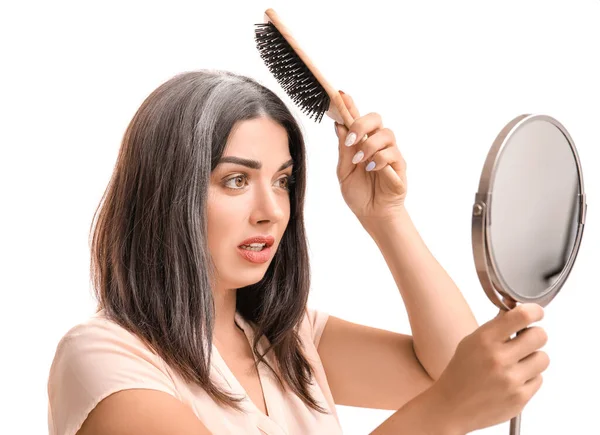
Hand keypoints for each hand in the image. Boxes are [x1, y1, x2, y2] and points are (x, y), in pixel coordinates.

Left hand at [332, 92, 406, 222]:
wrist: (372, 215)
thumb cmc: (359, 194)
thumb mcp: (344, 172)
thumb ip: (343, 150)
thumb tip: (339, 126)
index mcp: (361, 143)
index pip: (356, 119)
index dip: (350, 105)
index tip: (340, 94)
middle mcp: (377, 144)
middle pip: (376, 118)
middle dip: (362, 123)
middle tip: (351, 139)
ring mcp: (390, 154)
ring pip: (386, 134)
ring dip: (369, 145)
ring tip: (359, 161)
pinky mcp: (400, 166)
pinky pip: (392, 154)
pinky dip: (379, 160)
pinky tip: (371, 169)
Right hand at [430, 303, 548, 432]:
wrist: (451, 407)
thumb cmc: (461, 372)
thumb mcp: (470, 342)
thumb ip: (495, 327)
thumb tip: (517, 309)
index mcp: (485, 340)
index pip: (522, 316)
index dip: (535, 311)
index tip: (536, 313)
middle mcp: (499, 358)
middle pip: (540, 336)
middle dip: (534, 336)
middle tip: (525, 341)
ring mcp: (511, 380)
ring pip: (543, 358)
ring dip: (533, 358)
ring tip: (517, 364)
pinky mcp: (520, 399)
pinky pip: (539, 379)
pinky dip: (529, 378)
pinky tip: (512, 380)